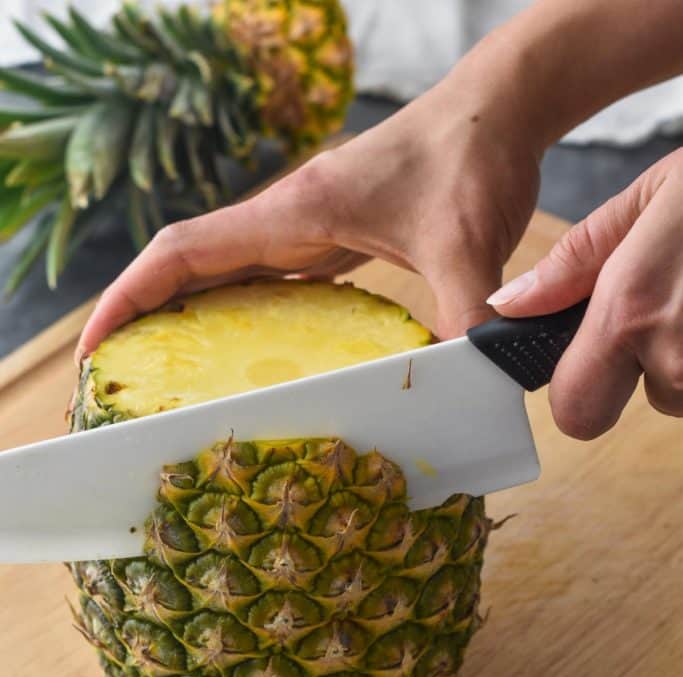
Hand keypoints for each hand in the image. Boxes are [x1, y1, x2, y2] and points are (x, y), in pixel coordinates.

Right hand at [75, 66, 540, 362]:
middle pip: (188, 269)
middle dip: (145, 320)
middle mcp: (287, 220)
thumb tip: (459, 386)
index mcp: (294, 213)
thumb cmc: (473, 158)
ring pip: (223, 276)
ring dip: (187, 319)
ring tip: (168, 382)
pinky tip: (247, 355)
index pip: (185, 252)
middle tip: (123, 385)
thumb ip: (460, 315)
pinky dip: (240, 315)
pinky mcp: (332, 239)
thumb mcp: (467, 246)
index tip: (96, 346)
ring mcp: (307, 229)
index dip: (131, 297)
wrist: (499, 110)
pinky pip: (266, 281)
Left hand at [488, 149, 682, 437]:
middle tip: (679, 309)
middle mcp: (681, 360)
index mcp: (634, 312)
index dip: (581, 389)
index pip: (574, 412)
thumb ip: (575, 262)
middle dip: (649, 374)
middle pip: (643, 406)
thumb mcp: (653, 198)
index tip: (595, 358)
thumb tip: (511, 306)